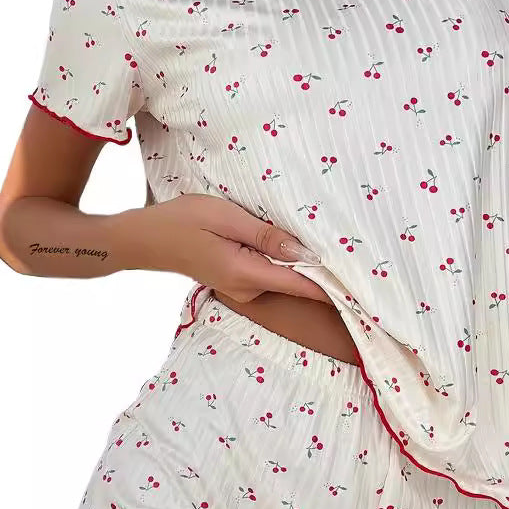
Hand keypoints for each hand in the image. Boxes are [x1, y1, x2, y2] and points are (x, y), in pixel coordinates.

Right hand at [137, 193, 333, 304]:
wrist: (146, 239)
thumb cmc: (182, 222)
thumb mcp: (227, 218)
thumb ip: (266, 236)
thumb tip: (303, 251)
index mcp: (247, 274)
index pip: (302, 286)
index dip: (334, 286)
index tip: (362, 287)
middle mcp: (248, 289)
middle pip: (296, 281)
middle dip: (319, 266)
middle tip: (348, 244)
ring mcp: (242, 289)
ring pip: (282, 275)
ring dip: (298, 259)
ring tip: (319, 237)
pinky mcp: (237, 281)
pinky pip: (268, 272)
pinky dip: (280, 259)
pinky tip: (285, 241)